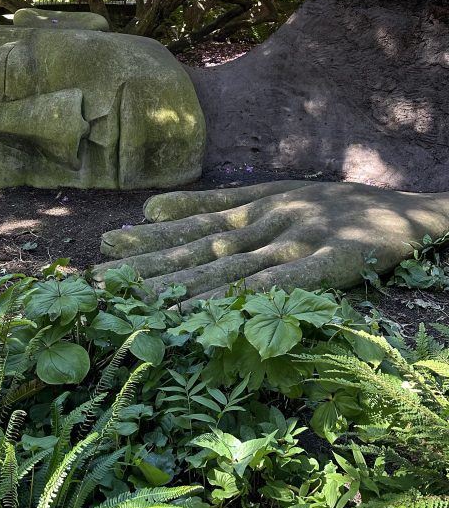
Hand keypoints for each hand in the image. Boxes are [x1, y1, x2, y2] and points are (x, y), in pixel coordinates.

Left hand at [94, 181, 448, 302]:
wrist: (410, 212)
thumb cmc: (339, 208)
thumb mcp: (276, 195)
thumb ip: (219, 203)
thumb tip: (150, 207)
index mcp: (258, 206)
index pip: (195, 226)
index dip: (151, 238)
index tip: (106, 246)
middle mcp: (270, 221)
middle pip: (202, 248)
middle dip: (148, 266)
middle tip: (97, 281)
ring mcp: (300, 239)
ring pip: (231, 266)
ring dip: (178, 284)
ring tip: (133, 299)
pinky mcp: (334, 260)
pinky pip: (281, 284)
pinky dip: (242, 297)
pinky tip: (204, 311)